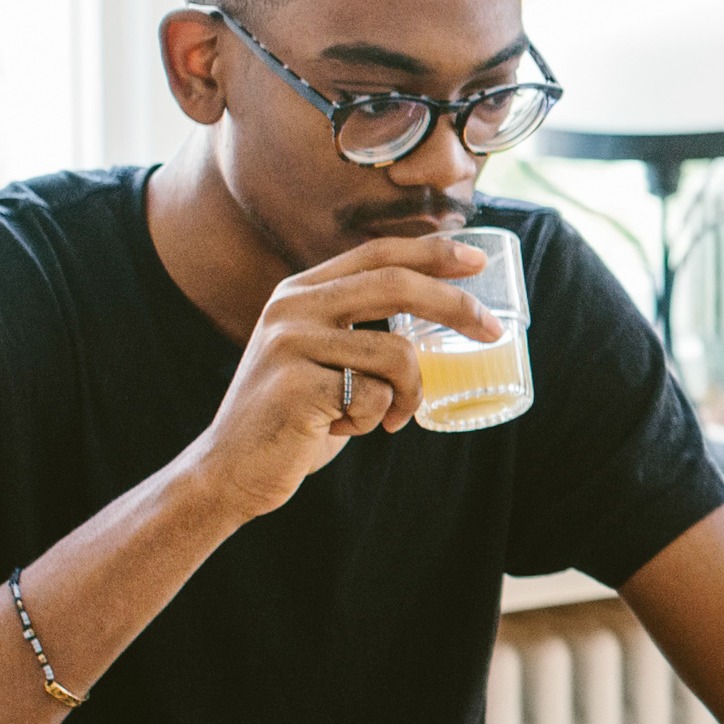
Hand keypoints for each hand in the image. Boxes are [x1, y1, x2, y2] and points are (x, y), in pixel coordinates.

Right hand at [175, 234, 506, 517]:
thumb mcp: (323, 357)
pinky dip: (376, 421)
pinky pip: (376, 398)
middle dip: (455, 306)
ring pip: (397, 354)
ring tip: (388, 417)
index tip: (478, 261)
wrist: (231, 471)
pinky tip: (344, 430)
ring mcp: (291, 344)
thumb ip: (360, 329)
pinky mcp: (297, 387)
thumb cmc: (294, 417)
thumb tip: (442, 312)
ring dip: (409, 394)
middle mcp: (292, 307)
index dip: (432, 253)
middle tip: (492, 331)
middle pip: (395, 285)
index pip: (376, 253)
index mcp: (300, 292)